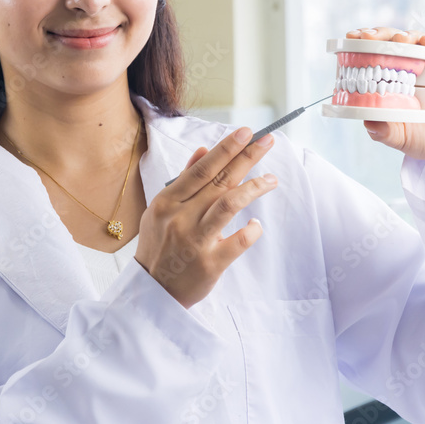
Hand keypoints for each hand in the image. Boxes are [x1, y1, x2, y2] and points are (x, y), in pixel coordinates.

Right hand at [135, 128, 276, 307]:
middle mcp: (181, 218)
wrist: (152, 291)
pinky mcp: (211, 264)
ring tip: (271, 179)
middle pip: (219, 181)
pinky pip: (238, 241)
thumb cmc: (160, 245)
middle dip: (246, 157)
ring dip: (254, 187)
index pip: (202, 169)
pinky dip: (252, 229)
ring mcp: (196, 241)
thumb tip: (203, 149)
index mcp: (168, 202)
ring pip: (230, 205)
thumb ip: (183, 179)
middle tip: (268, 141)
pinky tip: (257, 223)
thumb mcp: (161, 209)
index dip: (226, 148)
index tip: (246, 132)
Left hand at [347, 27, 424, 176]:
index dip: (366, 43)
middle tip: (367, 38)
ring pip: (420, 41)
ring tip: (397, 41)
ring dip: (406, 37)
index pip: (379, 53)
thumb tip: (367, 123)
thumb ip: (384, 131)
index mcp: (398, 78)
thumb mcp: (401, 137)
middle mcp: (417, 67)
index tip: (351, 37)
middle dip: (380, 35)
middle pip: (396, 42)